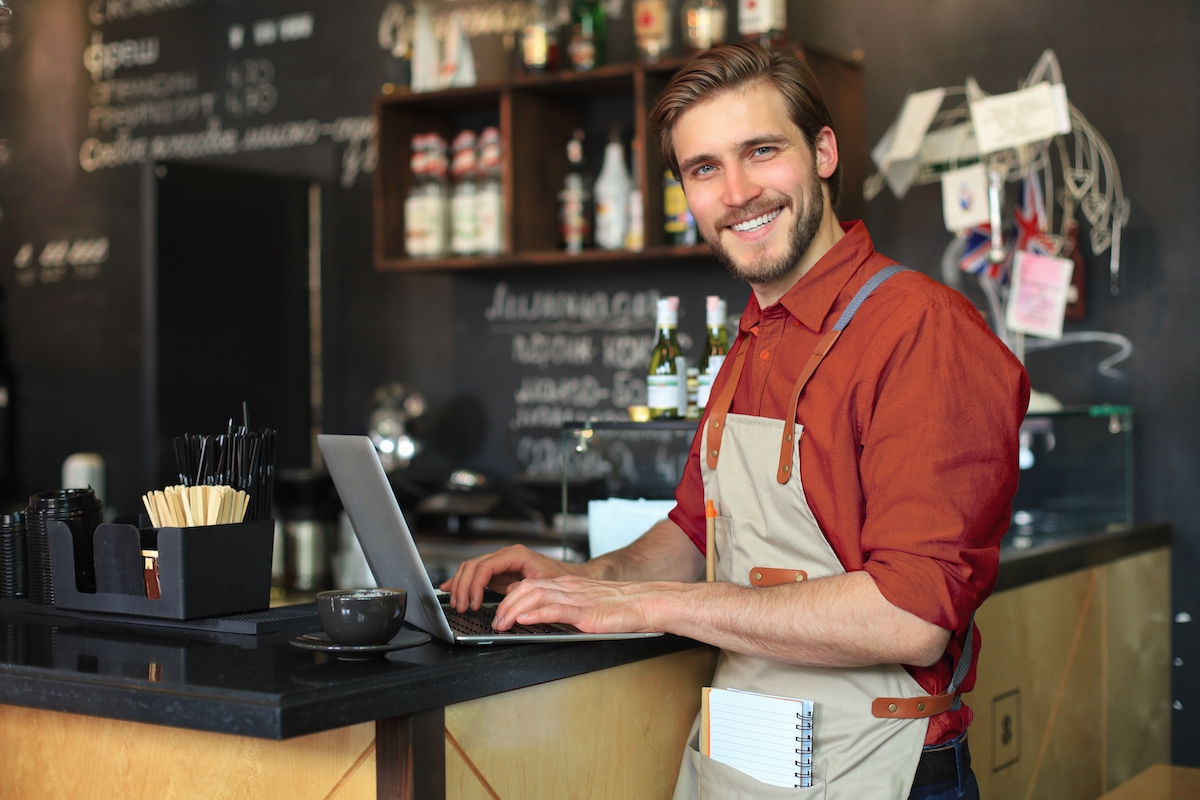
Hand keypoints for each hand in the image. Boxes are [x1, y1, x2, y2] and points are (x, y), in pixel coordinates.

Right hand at [439, 544, 578, 612]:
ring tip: (458, 605)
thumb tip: (505, 603)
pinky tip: (449, 589)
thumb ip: (522, 592)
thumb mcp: (543, 587)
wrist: (570, 577)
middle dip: (463, 587)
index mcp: (516, 555)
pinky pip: (475, 574)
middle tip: (461, 607)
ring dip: (461, 586)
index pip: (486, 565)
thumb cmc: (560, 580)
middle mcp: (506, 555)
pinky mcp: (498, 572)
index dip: (475, 585)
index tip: (473, 603)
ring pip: (471, 568)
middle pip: (473, 566)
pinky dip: (462, 582)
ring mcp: (500, 562)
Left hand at [492, 575, 670, 632]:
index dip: (510, 596)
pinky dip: (537, 613)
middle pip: (527, 588)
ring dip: (514, 610)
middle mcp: (570, 588)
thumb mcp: (589, 604)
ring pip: (536, 595)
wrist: (647, 603)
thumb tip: (546, 618)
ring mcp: (577, 598)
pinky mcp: (587, 612)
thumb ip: (568, 608)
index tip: (499, 611)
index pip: (531, 585)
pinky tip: (525, 620)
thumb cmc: (623, 607)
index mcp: (569, 586)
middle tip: (494, 622)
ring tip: (502, 624)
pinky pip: (557, 609)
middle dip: (505, 605)